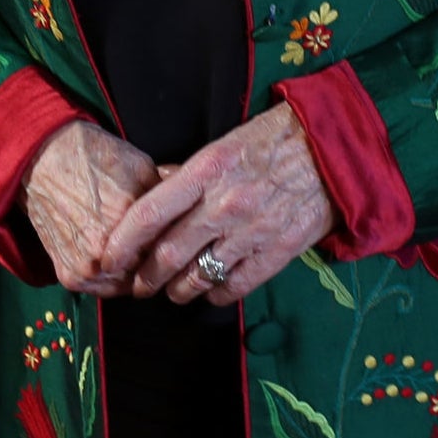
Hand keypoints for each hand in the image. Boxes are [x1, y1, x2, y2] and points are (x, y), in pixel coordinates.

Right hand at [21, 120, 161, 295]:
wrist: (42, 160)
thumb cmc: (92, 157)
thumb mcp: (141, 166)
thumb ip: (168, 196)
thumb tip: (192, 213)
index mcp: (127, 221)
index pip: (170, 250)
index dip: (175, 243)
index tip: (176, 240)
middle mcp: (105, 251)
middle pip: (150, 273)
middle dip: (155, 260)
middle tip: (154, 247)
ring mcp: (86, 268)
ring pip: (127, 286)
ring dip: (133, 273)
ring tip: (132, 251)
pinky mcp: (69, 276)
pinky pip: (102, 289)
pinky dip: (110, 277)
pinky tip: (112, 255)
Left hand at [98, 106, 332, 305]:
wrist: (329, 150)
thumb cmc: (270, 142)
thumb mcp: (221, 145)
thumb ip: (185, 174)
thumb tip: (154, 190)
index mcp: (205, 172)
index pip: (149, 214)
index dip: (122, 243)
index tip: (108, 260)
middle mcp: (224, 205)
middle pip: (169, 254)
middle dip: (146, 277)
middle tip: (138, 286)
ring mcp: (251, 232)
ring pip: (199, 276)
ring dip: (178, 291)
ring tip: (171, 292)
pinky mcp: (278, 252)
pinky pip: (236, 287)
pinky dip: (216, 295)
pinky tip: (210, 292)